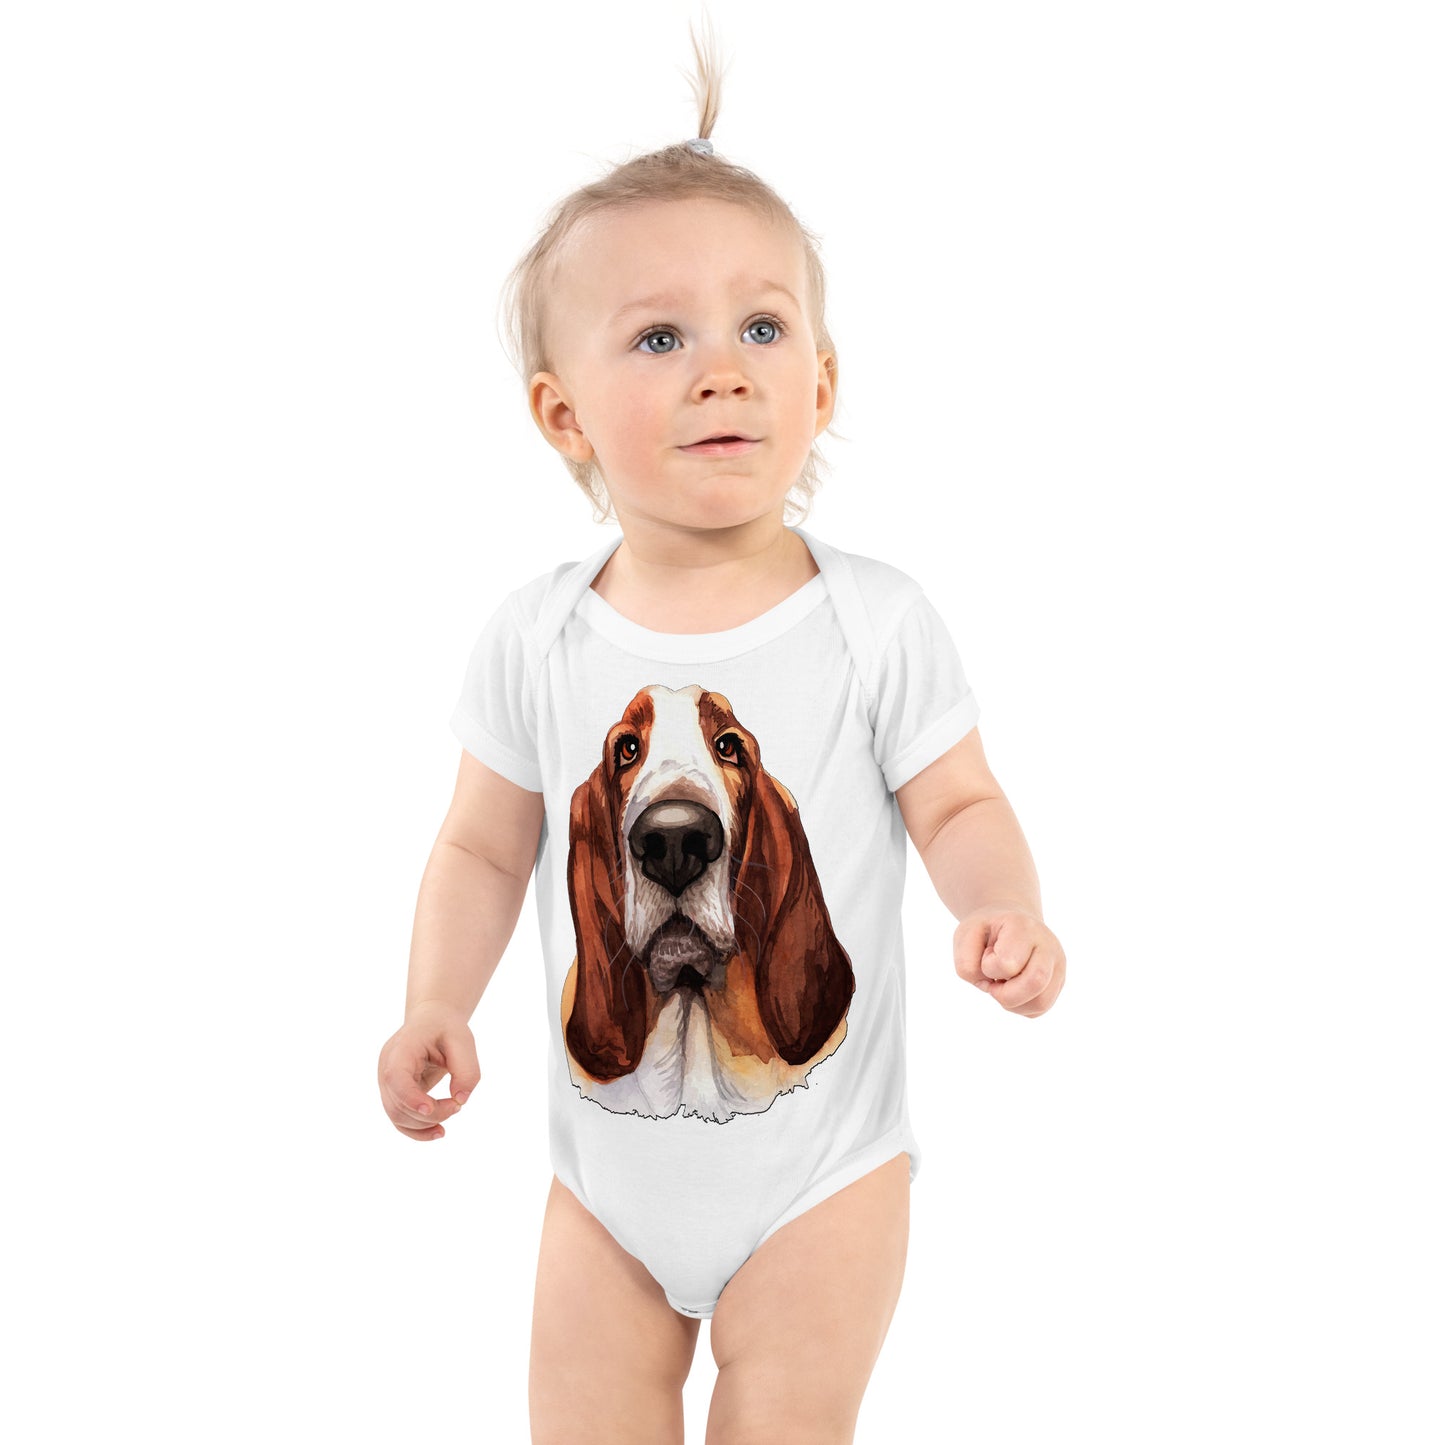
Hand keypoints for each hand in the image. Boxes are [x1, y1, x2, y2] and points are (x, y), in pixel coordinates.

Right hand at [377, 1004, 481, 1141]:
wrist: (431, 1022)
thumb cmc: (446, 1028)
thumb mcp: (463, 1041)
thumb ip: (466, 1070)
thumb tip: (460, 1100)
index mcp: (401, 1049)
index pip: (396, 1077)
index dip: (410, 1097)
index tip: (429, 1108)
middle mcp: (387, 1068)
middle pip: (397, 1104)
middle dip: (430, 1114)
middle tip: (458, 1105)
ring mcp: (386, 1083)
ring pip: (397, 1116)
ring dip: (425, 1124)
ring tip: (453, 1111)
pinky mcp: (394, 1094)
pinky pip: (399, 1119)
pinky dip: (417, 1130)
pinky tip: (438, 1131)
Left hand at [954, 906, 1064, 1016]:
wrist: (1006, 923)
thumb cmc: (985, 932)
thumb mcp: (965, 936)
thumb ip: (966, 964)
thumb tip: (988, 987)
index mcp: (1023, 927)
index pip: (1008, 963)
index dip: (988, 968)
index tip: (986, 955)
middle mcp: (1048, 945)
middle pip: (1035, 982)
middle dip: (1005, 994)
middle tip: (993, 982)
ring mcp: (1057, 965)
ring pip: (1041, 1002)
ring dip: (1012, 1003)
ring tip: (1002, 985)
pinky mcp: (1059, 982)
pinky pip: (1040, 1009)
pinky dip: (1020, 1007)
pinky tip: (1011, 989)